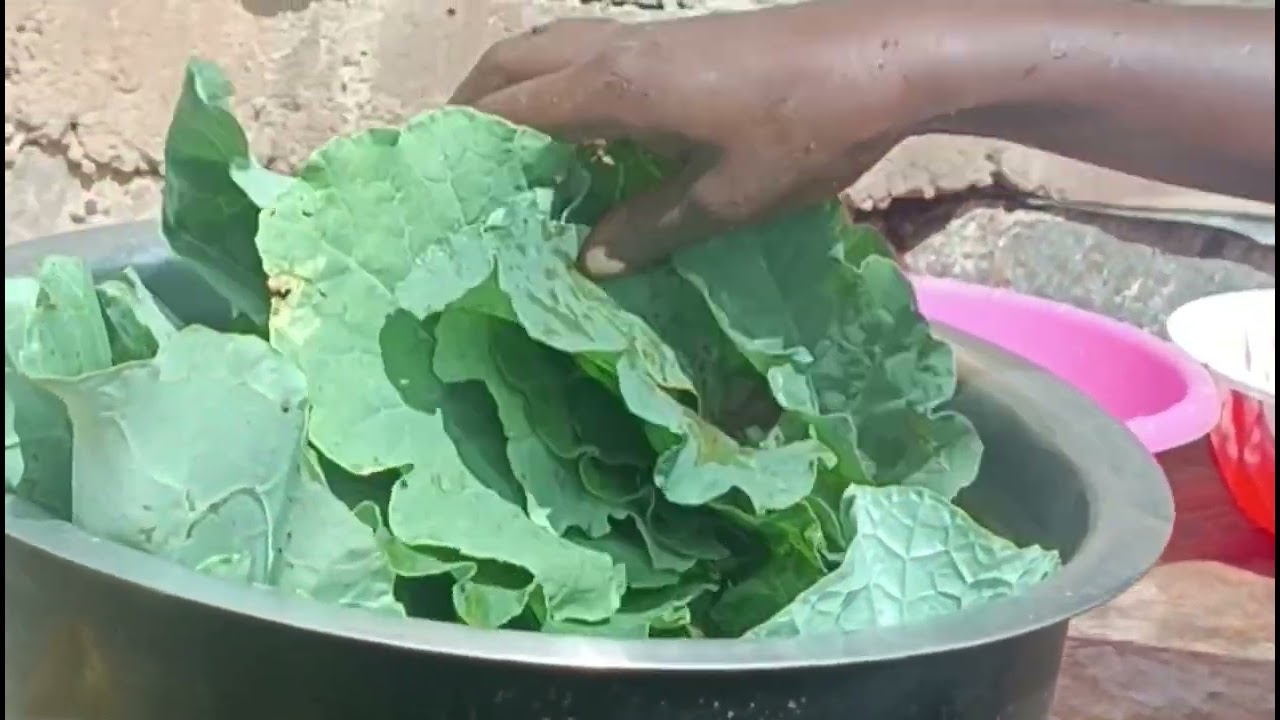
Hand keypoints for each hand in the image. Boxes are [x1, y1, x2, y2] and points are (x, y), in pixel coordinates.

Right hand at [450, 7, 932, 277]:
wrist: (887, 55)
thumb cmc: (807, 128)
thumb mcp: (727, 199)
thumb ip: (650, 226)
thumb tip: (587, 260)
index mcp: (614, 87)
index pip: (512, 113)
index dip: (469, 149)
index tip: (439, 189)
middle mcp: (615, 48)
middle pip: (514, 62)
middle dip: (473, 106)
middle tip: (459, 163)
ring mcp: (646, 34)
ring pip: (550, 47)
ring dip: (516, 88)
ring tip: (509, 149)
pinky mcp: (677, 36)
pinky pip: (588, 52)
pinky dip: (560, 82)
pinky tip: (585, 132)